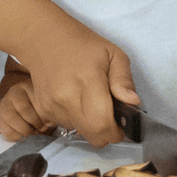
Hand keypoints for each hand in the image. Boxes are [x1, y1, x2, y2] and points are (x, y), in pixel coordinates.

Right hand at [0, 0, 134, 147]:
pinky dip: (75, 120)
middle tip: (110, 117)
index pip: (103, 125)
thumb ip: (124, 80)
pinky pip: (66, 126)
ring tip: (89, 101)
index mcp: (87, 82)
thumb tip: (133, 102)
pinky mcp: (44, 110)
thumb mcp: (113, 54)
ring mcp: (52, 106)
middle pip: (93, 136)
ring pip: (80, 133)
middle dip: (106, 133)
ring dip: (89, 125)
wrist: (44, 39)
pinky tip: (75, 100)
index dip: (116, 132)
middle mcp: (66, 98)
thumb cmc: (81, 45)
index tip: (121, 126)